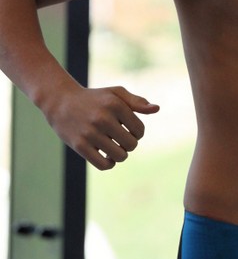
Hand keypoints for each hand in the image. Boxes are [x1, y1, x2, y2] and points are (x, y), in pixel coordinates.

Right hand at [45, 84, 159, 169]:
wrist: (60, 102)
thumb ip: (137, 102)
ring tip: (114, 147)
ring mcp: (90, 133)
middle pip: (131, 145)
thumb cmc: (94, 98)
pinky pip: (103, 164)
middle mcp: (103, 118)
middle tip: (121, 139)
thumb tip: (156, 109)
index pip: (139, 130)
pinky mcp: (79, 145)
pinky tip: (107, 156)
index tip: (128, 130)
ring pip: (119, 156)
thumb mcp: (115, 93)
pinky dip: (109, 164)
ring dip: (120, 155)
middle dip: (129, 144)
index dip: (137, 133)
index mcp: (115, 105)